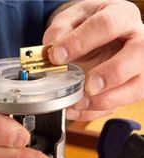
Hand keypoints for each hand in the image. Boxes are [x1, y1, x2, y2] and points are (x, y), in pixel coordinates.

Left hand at [43, 0, 143, 120]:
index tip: (57, 55)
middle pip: (136, 56)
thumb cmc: (88, 23)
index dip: (81, 41)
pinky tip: (78, 109)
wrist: (99, 30)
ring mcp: (137, 65)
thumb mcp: (72, 17)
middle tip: (89, 86)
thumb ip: (61, 30)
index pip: (106, 26)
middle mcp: (136, 40)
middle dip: (111, 74)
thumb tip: (52, 50)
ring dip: (107, 99)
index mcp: (121, 15)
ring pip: (136, 86)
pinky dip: (97, 111)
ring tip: (80, 102)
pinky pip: (120, 103)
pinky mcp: (129, 86)